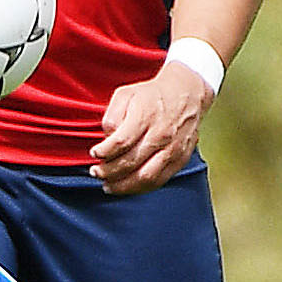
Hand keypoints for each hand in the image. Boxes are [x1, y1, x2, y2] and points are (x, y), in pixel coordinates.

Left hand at [91, 60, 214, 195]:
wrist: (187, 94)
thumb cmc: (150, 96)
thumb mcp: (126, 94)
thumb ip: (112, 116)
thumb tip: (106, 140)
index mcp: (146, 116)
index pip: (121, 141)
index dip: (104, 151)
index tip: (94, 153)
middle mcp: (161, 134)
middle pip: (131, 162)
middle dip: (109, 171)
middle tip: (95, 172)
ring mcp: (173, 149)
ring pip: (146, 177)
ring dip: (123, 186)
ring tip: (108, 186)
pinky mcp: (180, 159)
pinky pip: (159, 180)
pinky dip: (140, 188)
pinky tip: (127, 187)